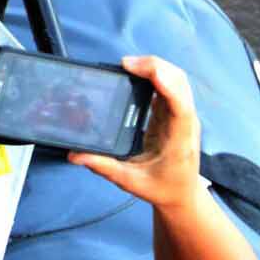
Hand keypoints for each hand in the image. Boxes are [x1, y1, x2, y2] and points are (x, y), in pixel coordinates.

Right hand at [70, 54, 201, 211]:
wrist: (183, 196)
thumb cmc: (162, 189)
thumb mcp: (130, 182)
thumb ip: (103, 167)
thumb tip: (74, 155)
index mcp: (178, 139)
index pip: (178, 104)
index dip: (163, 82)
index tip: (137, 69)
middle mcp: (185, 123)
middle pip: (180, 83)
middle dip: (155, 66)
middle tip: (125, 64)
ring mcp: (182, 116)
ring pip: (178, 80)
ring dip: (156, 66)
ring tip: (128, 65)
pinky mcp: (175, 113)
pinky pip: (171, 85)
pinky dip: (156, 74)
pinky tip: (137, 73)